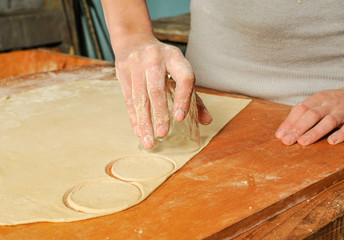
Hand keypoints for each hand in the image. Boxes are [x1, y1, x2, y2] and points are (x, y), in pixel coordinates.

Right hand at [114, 33, 211, 148]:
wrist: (134, 40)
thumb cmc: (163, 61)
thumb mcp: (179, 71)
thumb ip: (193, 96)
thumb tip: (207, 121)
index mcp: (175, 58)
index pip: (184, 77)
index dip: (183, 98)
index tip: (180, 118)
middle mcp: (155, 58)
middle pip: (157, 90)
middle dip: (160, 114)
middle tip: (163, 134)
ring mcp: (136, 64)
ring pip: (139, 97)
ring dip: (144, 121)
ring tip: (148, 140)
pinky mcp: (122, 71)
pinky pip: (128, 98)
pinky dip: (133, 117)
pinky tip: (138, 130)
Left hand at [275, 84, 343, 145]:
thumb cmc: (332, 103)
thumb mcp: (317, 102)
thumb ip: (301, 113)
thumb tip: (282, 131)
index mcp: (318, 98)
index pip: (301, 109)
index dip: (289, 122)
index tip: (280, 135)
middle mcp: (330, 104)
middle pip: (312, 115)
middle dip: (298, 128)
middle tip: (288, 141)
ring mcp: (343, 112)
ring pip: (328, 121)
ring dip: (314, 132)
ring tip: (303, 142)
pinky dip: (341, 134)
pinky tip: (331, 141)